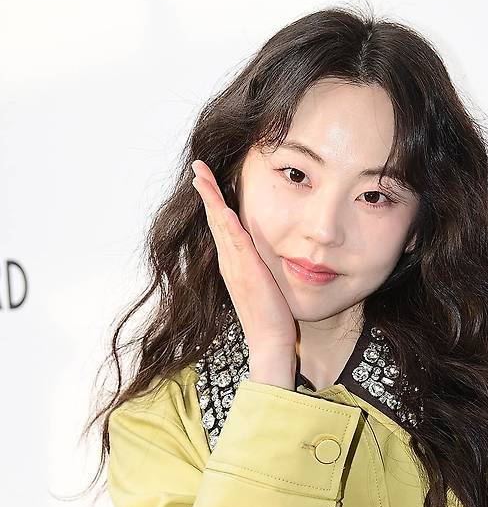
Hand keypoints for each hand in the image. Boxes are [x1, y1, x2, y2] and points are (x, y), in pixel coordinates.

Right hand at [191, 160, 297, 355]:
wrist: (269, 341)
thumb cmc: (270, 315)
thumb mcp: (262, 282)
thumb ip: (258, 264)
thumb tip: (260, 252)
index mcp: (233, 262)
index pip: (221, 224)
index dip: (214, 200)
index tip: (207, 178)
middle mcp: (229, 262)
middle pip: (214, 219)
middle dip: (207, 191)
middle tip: (198, 166)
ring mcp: (235, 267)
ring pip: (221, 226)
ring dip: (212, 200)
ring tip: (203, 177)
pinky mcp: (247, 273)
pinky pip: (237, 245)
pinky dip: (229, 227)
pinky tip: (225, 210)